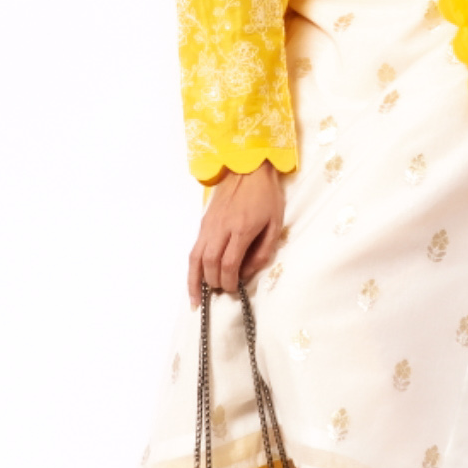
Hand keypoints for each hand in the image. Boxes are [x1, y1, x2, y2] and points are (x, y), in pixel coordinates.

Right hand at [187, 162, 285, 302]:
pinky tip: (194, 279)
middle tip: (222, 292)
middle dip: (214, 283)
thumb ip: (263, 250)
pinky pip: (194, 249)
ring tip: (195, 300)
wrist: (248, 167)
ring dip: (194, 281)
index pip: (229, 264)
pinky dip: (192, 267)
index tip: (235, 290)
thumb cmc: (266, 195)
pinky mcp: (203, 222)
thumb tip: (247, 272)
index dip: (230, 281)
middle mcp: (221, 228)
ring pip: (195, 258)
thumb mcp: (275, 223)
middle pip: (210, 264)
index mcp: (242, 228)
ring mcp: (209, 225)